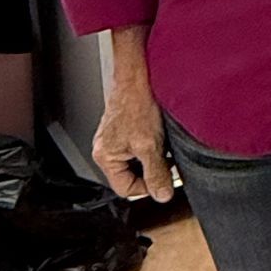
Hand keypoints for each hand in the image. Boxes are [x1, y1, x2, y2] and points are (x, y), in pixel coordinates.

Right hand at [94, 44, 172, 204]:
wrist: (139, 76)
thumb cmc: (137, 104)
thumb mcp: (150, 146)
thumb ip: (156, 173)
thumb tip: (162, 195)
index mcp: (105, 157)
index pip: (126, 189)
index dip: (148, 188)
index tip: (164, 180)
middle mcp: (106, 148)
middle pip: (132, 175)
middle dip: (152, 170)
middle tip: (165, 159)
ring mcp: (116, 138)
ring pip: (139, 160)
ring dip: (154, 156)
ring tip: (161, 142)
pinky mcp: (126, 128)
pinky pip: (141, 146)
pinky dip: (153, 143)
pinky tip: (160, 133)